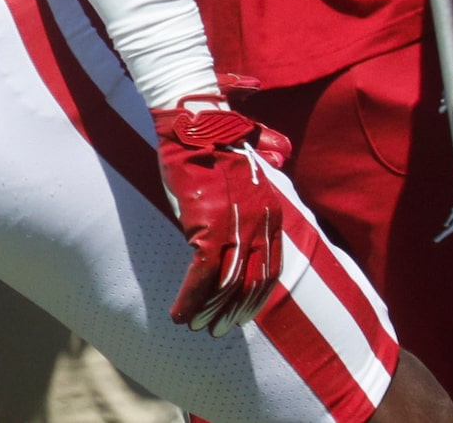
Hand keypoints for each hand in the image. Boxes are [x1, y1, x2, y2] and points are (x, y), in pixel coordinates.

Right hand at [155, 96, 293, 334]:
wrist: (195, 123)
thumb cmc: (215, 141)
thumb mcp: (248, 166)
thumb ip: (261, 185)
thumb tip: (273, 176)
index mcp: (272, 213)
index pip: (271, 268)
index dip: (256, 296)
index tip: (243, 313)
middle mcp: (259, 224)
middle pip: (252, 283)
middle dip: (235, 311)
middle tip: (220, 329)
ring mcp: (234, 227)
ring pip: (226, 285)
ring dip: (210, 311)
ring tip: (197, 327)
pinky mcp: (206, 227)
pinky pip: (200, 275)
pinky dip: (190, 299)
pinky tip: (179, 313)